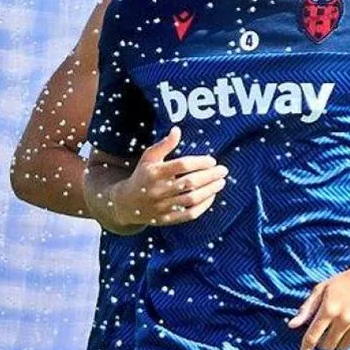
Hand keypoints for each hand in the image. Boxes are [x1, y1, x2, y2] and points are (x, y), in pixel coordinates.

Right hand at [110, 127, 228, 226]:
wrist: (126, 204)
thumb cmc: (142, 175)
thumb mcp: (149, 157)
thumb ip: (164, 145)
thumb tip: (177, 130)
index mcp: (154, 172)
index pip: (182, 166)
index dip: (199, 162)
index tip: (212, 160)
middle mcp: (158, 190)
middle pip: (189, 183)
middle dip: (210, 176)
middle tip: (223, 171)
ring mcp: (162, 206)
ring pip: (191, 199)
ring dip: (209, 191)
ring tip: (221, 182)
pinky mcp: (166, 219)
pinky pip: (188, 214)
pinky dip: (203, 206)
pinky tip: (211, 196)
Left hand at [287, 259, 349, 349]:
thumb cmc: (344, 281)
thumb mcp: (322, 289)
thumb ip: (307, 309)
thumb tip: (291, 325)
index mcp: (328, 309)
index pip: (312, 337)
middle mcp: (344, 319)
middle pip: (328, 347)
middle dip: (323, 343)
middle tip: (326, 332)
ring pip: (343, 347)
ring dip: (338, 341)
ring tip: (341, 327)